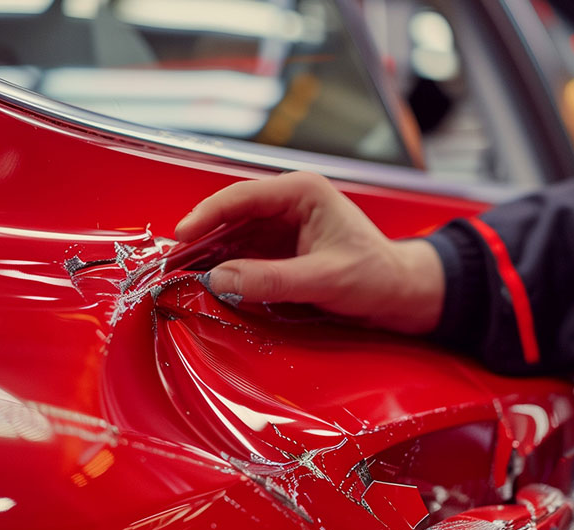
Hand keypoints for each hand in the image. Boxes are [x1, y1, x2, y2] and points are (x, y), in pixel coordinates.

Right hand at [175, 171, 444, 333]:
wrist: (399, 293)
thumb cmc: (375, 276)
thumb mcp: (323, 279)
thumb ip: (271, 280)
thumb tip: (220, 280)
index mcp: (302, 192)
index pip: (242, 197)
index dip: (206, 215)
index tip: (181, 236)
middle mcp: (289, 203)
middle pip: (232, 216)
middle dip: (203, 238)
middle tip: (174, 262)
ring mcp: (284, 226)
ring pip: (235, 236)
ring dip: (212, 255)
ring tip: (185, 274)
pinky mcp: (283, 249)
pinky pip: (246, 255)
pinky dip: (229, 268)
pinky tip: (214, 281)